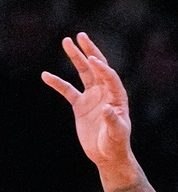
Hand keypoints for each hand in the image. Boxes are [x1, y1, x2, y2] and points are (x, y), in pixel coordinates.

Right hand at [41, 33, 131, 169]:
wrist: (107, 155)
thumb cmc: (116, 145)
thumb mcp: (117, 134)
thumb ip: (113, 121)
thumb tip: (107, 109)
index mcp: (118, 98)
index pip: (110, 77)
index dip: (102, 68)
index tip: (92, 59)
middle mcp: (106, 94)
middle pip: (98, 68)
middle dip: (90, 51)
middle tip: (81, 36)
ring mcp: (93, 97)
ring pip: (83, 73)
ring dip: (76, 58)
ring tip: (66, 41)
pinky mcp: (81, 105)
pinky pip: (67, 90)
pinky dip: (57, 82)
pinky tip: (46, 75)